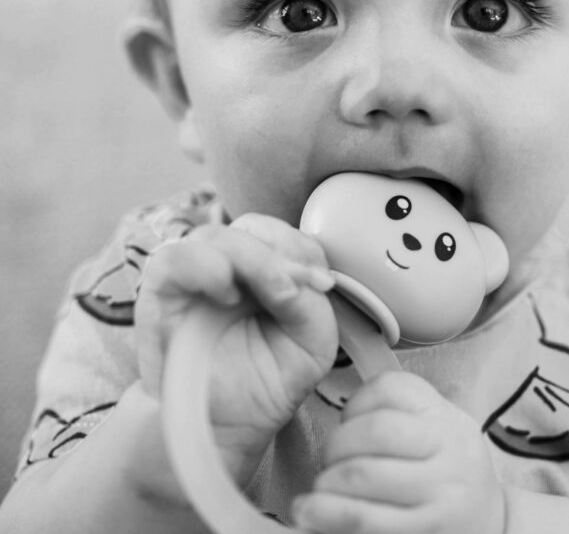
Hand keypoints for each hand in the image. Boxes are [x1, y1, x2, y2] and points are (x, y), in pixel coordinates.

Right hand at [134, 213, 337, 478]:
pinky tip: (226, 293)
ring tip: (272, 293)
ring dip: (251, 258)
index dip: (304, 250)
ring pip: (216, 235)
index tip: (321, 283)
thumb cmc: (267, 379)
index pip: (283, 233)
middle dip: (281, 254)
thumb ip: (311, 303)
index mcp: (265, 267)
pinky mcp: (161, 292)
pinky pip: (173, 259)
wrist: (225, 426)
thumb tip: (293, 280)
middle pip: (253, 227)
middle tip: (294, 291)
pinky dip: (204, 266)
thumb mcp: (313, 342)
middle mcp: (227, 263)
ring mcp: (192, 273)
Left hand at [292, 372, 505, 533]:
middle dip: (336, 445)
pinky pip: (364, 520)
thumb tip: (342, 414)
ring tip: (318, 491)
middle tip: (328, 462)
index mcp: (446, 418)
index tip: (347, 421)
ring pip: (364, 475)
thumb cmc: (447, 475)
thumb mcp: (438, 431)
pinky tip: (308, 513)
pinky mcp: (423, 533)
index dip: (355, 403)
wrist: (491, 528)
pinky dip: (326, 515)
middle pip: (375, 430)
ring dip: (327, 481)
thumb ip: (399, 413)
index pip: (390, 388)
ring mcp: (439, 496)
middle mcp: (449, 452)